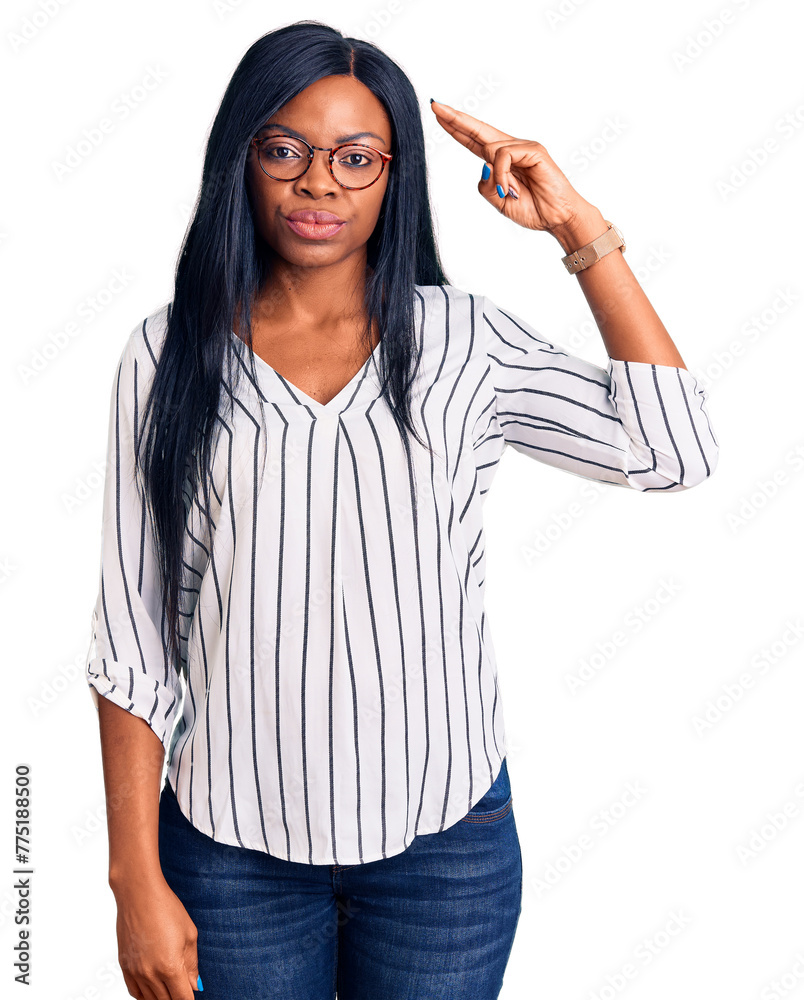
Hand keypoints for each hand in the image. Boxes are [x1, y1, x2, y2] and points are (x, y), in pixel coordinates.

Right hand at [112, 873, 200, 998]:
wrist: (139, 894)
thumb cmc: (167, 909)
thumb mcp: (189, 934)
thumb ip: (192, 964)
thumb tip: (194, 986)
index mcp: (170, 967)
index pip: (182, 998)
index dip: (190, 998)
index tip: (193, 994)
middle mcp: (151, 974)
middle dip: (176, 997)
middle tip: (183, 987)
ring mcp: (135, 972)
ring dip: (162, 997)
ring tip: (170, 987)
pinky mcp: (124, 966)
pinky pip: (134, 992)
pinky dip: (145, 995)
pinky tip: (153, 989)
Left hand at [430, 99, 597, 235]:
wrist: (556, 218)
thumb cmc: (532, 209)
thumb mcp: (497, 201)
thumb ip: (485, 184)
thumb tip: (482, 165)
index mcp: (500, 161)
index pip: (474, 140)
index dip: (456, 128)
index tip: (439, 114)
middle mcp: (510, 149)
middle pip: (478, 130)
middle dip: (456, 119)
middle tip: (435, 105)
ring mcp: (523, 147)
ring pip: (490, 149)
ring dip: (495, 176)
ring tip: (507, 192)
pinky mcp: (533, 150)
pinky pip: (504, 155)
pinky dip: (502, 174)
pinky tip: (510, 187)